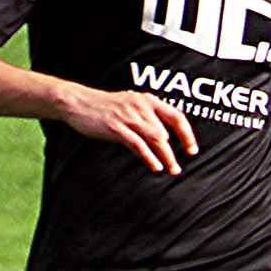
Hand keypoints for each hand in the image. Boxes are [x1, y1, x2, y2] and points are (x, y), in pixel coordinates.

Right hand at [62, 86, 198, 174]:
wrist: (78, 102)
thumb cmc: (104, 107)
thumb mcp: (130, 106)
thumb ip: (147, 117)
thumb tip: (164, 136)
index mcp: (147, 100)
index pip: (176, 116)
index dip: (187, 134)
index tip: (192, 150)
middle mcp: (141, 106)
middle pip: (166, 131)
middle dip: (176, 151)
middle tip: (178, 167)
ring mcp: (128, 117)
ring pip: (155, 138)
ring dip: (166, 156)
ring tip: (171, 170)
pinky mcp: (116, 128)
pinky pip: (138, 144)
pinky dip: (149, 157)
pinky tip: (156, 166)